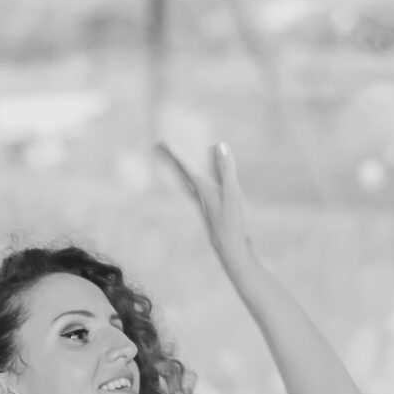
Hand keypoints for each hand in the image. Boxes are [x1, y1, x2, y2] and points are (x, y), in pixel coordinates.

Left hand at [159, 140, 254, 269]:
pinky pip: (197, 187)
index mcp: (203, 189)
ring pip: (188, 180)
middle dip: (172, 158)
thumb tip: (220, 145)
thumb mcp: (233, 194)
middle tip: (160, 146)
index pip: (186, 166)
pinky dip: (193, 178)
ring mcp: (205, 202)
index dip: (175, 153)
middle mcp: (200, 194)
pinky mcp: (212, 208)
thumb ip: (227, 169)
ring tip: (174, 158)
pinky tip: (197, 179)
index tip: (162, 142)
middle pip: (182, 172)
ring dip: (181, 168)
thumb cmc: (233, 224)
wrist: (232, 251)